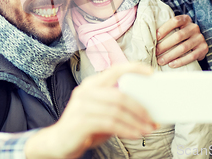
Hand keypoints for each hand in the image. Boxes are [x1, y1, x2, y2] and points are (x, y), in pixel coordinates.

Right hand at [24, 63, 156, 158]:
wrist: (58, 143)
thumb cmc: (85, 126)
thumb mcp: (103, 112)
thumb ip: (118, 106)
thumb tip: (147, 108)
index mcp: (92, 84)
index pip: (115, 69)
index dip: (134, 68)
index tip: (151, 73)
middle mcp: (86, 91)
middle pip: (120, 95)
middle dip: (140, 108)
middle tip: (153, 119)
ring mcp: (81, 106)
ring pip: (116, 111)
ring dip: (136, 122)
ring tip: (147, 129)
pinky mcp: (80, 121)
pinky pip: (110, 124)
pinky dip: (126, 130)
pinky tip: (135, 134)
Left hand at [155, 15, 207, 67]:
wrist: (197, 44)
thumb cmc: (181, 36)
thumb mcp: (176, 29)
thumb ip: (167, 30)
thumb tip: (149, 37)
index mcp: (186, 19)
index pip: (175, 21)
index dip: (164, 28)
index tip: (155, 37)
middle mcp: (194, 27)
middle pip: (178, 36)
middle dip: (165, 45)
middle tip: (155, 52)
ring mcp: (200, 38)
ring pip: (183, 47)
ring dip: (170, 55)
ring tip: (161, 61)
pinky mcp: (203, 48)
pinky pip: (191, 56)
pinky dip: (180, 61)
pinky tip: (171, 64)